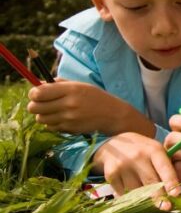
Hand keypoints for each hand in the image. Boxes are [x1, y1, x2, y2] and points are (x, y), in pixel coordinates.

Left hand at [28, 80, 151, 134]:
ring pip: (40, 118)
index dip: (33, 93)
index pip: (38, 93)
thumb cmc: (96, 97)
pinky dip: (52, 123)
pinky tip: (63, 118)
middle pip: (34, 107)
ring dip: (44, 115)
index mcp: (71, 90)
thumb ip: (58, 84)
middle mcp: (68, 104)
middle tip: (43, 103)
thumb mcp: (80, 85)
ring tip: (55, 111)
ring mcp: (68, 118)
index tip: (37, 93)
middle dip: (35, 105)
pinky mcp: (69, 129)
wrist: (113, 115)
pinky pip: (50, 127)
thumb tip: (36, 85)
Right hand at [93, 133, 178, 209]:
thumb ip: (166, 168)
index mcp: (154, 150)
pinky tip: (135, 199)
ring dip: (146, 201)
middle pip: (150, 182)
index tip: (176, 194)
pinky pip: (124, 194)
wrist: (114, 144)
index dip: (170, 182)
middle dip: (160, 198)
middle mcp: (138, 157)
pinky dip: (131, 199)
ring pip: (137, 192)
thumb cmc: (143, 151)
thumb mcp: (156, 152)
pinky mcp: (110, 175)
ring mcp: (122, 166)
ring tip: (152, 204)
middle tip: (167, 208)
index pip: (164, 168)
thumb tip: (176, 193)